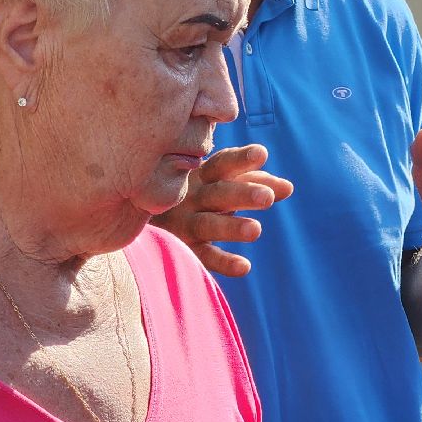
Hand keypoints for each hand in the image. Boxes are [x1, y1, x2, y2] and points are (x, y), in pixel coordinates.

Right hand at [153, 145, 292, 276]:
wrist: (134, 216)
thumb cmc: (190, 194)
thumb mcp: (218, 183)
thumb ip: (252, 182)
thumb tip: (288, 187)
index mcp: (201, 176)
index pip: (222, 164)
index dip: (241, 159)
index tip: (261, 154)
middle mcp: (190, 197)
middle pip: (218, 193)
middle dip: (242, 194)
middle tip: (267, 197)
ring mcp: (182, 224)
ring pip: (207, 225)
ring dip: (231, 228)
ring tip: (256, 230)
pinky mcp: (179, 249)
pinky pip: (201, 257)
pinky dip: (221, 262)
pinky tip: (244, 267)